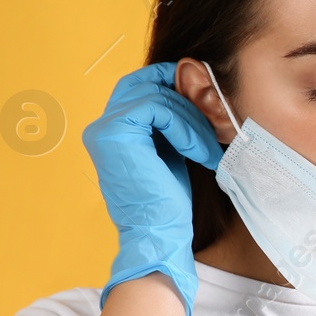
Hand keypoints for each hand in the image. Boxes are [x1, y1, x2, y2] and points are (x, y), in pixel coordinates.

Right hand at [81, 62, 222, 315]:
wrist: (159, 235)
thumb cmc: (167, 202)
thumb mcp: (169, 152)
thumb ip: (170, 123)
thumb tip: (194, 88)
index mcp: (113, 129)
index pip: (138, 84)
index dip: (170, 79)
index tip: (203, 93)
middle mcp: (102, 125)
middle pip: (146, 83)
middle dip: (186, 99)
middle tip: (213, 123)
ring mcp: (105, 128)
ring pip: (156, 95)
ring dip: (192, 120)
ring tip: (208, 149)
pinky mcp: (116, 133)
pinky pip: (158, 108)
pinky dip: (185, 128)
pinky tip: (199, 153)